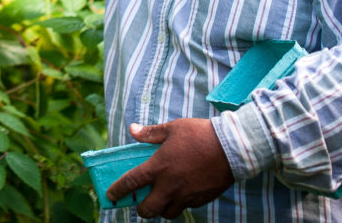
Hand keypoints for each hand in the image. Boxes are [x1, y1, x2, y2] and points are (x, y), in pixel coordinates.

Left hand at [106, 119, 233, 218]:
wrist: (230, 148)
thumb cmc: (199, 135)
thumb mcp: (172, 128)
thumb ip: (150, 133)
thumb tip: (133, 129)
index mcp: (158, 167)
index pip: (131, 182)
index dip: (118, 191)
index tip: (110, 195)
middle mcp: (169, 185)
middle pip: (148, 210)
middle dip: (141, 210)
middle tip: (139, 204)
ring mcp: (185, 195)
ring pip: (167, 213)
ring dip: (160, 209)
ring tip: (160, 200)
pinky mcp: (200, 200)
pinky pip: (185, 208)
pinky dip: (178, 204)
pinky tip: (180, 194)